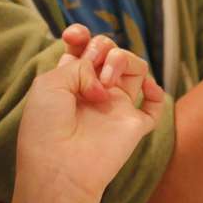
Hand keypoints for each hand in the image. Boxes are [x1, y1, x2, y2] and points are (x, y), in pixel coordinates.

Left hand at [15, 25, 166, 202]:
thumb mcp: (50, 83)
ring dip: (122, 60)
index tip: (73, 35)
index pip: (83, 47)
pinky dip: (155, 91)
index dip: (82, 35)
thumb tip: (106, 82)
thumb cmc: (46, 128)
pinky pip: (155, 103)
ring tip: (105, 82)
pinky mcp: (134, 124)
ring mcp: (116, 106)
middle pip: (110, 51)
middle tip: (91, 64)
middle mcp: (94, 90)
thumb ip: (79, 66)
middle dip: (102, 46)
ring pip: (135, 67)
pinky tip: (144, 89)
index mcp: (69, 80)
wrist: (59, 167)